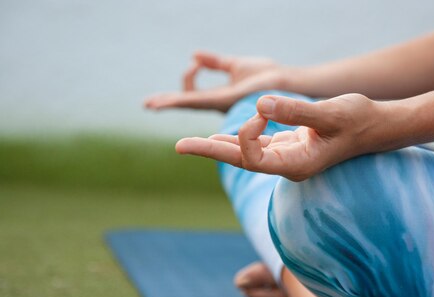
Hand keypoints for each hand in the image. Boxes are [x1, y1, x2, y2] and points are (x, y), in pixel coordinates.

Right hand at [144, 51, 286, 112]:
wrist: (285, 80)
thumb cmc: (266, 76)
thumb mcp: (236, 65)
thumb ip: (217, 63)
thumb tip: (195, 55)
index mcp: (220, 97)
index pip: (194, 95)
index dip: (187, 79)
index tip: (195, 61)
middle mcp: (219, 104)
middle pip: (187, 103)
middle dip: (167, 103)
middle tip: (148, 104)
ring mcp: (222, 104)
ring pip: (189, 104)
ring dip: (170, 102)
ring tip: (152, 103)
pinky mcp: (227, 101)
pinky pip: (199, 100)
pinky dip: (182, 100)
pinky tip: (168, 100)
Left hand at [175, 93, 380, 180]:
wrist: (377, 126)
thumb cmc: (359, 120)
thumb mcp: (329, 114)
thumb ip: (295, 111)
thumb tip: (259, 105)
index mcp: (297, 165)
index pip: (254, 158)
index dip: (246, 133)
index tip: (260, 110)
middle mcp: (289, 165)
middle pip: (240, 161)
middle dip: (209, 151)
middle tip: (178, 146)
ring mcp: (289, 156)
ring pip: (247, 153)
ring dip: (219, 146)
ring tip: (189, 144)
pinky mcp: (291, 145)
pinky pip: (258, 145)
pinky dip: (239, 138)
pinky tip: (223, 136)